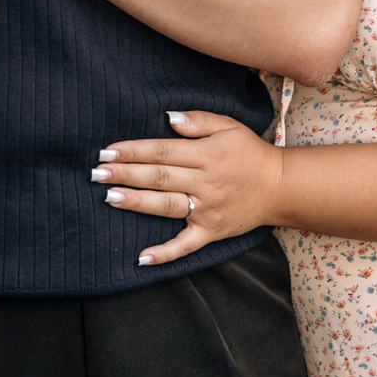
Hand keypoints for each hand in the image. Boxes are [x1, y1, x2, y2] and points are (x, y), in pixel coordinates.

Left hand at [94, 111, 280, 266]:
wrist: (279, 186)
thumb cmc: (250, 152)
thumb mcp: (229, 126)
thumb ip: (199, 120)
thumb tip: (169, 118)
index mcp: (206, 154)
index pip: (162, 151)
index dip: (133, 151)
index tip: (108, 152)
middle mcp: (204, 182)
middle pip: (158, 177)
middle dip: (125, 174)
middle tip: (96, 173)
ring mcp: (207, 210)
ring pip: (166, 206)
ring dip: (136, 203)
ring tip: (109, 197)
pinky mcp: (211, 231)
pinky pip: (186, 245)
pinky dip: (165, 253)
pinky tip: (142, 257)